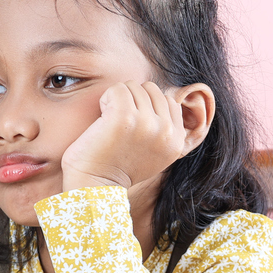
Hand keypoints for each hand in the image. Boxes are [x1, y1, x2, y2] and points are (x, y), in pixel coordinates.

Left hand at [61, 81, 186, 192]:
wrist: (95, 187)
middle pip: (151, 90)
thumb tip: (165, 98)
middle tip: (119, 124)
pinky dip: (106, 99)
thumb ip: (164, 130)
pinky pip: (117, 88)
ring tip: (111, 124)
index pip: (168, 100)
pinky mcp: (124, 115)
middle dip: (133, 100)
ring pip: (134, 86)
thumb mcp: (155, 154)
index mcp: (177, 140)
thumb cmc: (118, 169)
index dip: (147, 107)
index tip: (132, 128)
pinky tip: (102, 120)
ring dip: (118, 100)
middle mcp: (166, 131)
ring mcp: (147, 122)